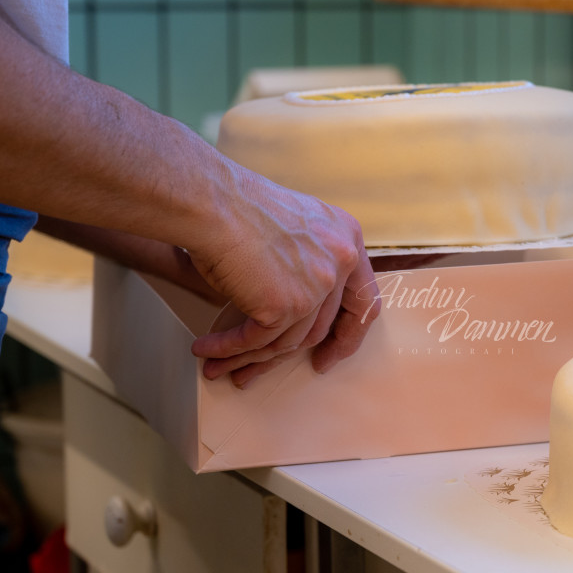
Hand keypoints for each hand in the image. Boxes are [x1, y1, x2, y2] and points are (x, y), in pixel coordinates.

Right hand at [186, 169, 379, 386]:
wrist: (211, 201)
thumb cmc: (238, 208)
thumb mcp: (296, 229)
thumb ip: (310, 262)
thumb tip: (296, 311)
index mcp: (348, 238)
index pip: (363, 300)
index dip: (349, 332)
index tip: (331, 353)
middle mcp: (340, 262)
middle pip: (322, 326)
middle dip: (296, 356)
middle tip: (267, 372)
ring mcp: (316, 286)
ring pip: (287, 340)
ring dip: (252, 357)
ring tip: (222, 364)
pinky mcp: (285, 305)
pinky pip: (258, 341)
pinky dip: (230, 349)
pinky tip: (208, 350)